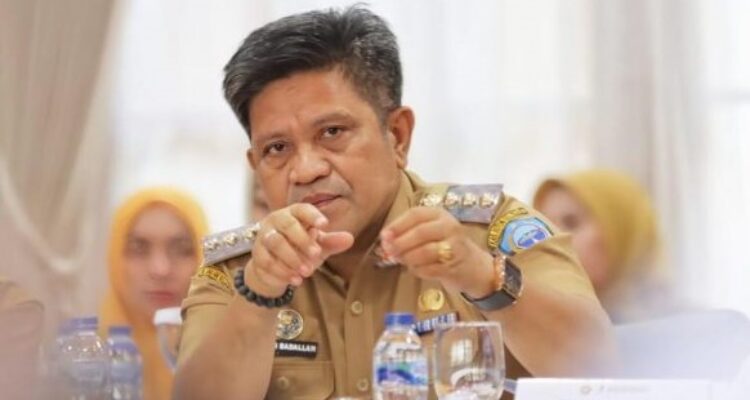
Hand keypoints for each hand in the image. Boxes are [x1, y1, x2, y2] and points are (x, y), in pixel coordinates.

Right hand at [245, 203, 353, 296]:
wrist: (275, 267)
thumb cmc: (300, 248)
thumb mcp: (317, 245)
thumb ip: (332, 242)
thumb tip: (349, 239)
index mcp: (294, 214)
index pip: (302, 209)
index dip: (312, 215)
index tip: (324, 225)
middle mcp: (276, 221)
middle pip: (288, 225)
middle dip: (303, 240)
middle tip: (317, 254)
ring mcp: (264, 237)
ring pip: (275, 243)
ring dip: (292, 258)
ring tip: (308, 271)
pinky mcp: (257, 255)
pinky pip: (266, 261)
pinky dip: (282, 271)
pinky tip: (296, 280)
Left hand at [380, 207, 495, 297]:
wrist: (473, 265)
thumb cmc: (444, 245)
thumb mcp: (429, 231)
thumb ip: (408, 232)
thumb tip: (385, 240)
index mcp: (439, 214)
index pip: (415, 214)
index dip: (397, 225)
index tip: (383, 236)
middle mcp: (449, 227)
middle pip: (420, 232)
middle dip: (400, 243)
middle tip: (388, 251)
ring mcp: (455, 246)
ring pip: (425, 251)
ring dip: (408, 258)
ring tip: (401, 261)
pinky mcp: (455, 266)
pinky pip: (430, 269)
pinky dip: (418, 270)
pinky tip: (415, 269)